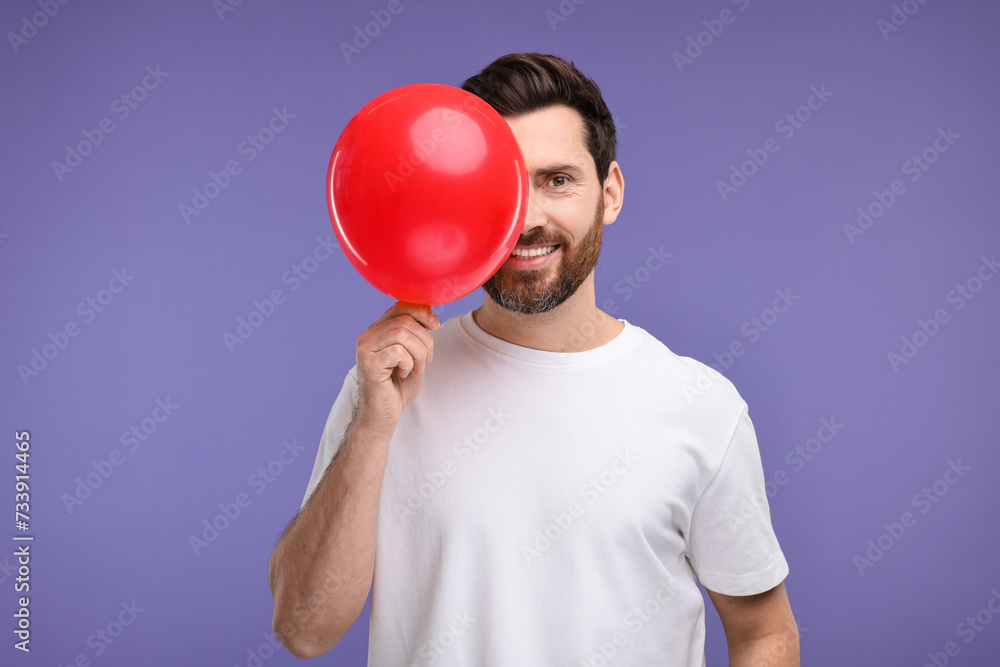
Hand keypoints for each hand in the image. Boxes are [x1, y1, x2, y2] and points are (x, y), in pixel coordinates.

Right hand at [354, 302, 439, 433]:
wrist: (382, 416)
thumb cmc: (398, 388)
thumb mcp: (412, 356)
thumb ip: (416, 336)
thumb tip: (430, 316)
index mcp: (378, 331)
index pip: (401, 306)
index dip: (422, 312)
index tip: (435, 326)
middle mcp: (368, 336)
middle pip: (405, 321)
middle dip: (425, 340)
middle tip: (427, 359)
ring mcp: (365, 348)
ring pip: (403, 334)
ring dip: (418, 352)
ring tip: (416, 368)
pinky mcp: (368, 363)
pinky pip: (398, 351)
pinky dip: (408, 363)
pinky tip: (403, 374)